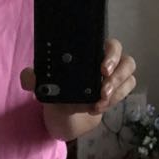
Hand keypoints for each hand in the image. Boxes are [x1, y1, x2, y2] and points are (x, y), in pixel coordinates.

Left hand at [21, 38, 136, 116]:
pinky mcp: (117, 92)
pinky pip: (125, 91)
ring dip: (117, 91)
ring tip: (99, 103)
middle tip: (102, 89)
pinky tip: (98, 107)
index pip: (109, 45)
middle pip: (126, 59)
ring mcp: (114, 77)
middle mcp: (106, 62)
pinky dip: (116, 100)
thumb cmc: (56, 92)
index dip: (111, 54)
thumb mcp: (41, 86)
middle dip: (118, 74)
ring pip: (129, 76)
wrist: (63, 114)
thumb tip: (29, 77)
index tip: (102, 68)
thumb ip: (32, 79)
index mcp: (90, 53)